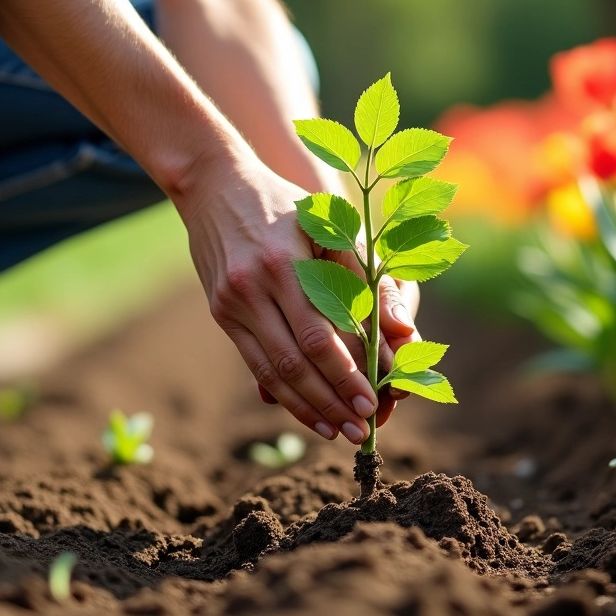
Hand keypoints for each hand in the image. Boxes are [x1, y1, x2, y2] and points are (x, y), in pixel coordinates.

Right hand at [177, 150, 381, 444]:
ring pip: (273, 370)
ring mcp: (232, 303)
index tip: (377, 400)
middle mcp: (254, 287)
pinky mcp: (220, 313)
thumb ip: (366, 274)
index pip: (322, 334)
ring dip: (308, 407)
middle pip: (297, 361)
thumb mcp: (328, 221)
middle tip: (363, 428)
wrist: (214, 184)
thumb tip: (401, 332)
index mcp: (286, 263)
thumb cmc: (287, 203)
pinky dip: (282, 394)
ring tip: (338, 431)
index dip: (349, 373)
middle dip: (333, 399)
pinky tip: (306, 413)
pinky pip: (254, 364)